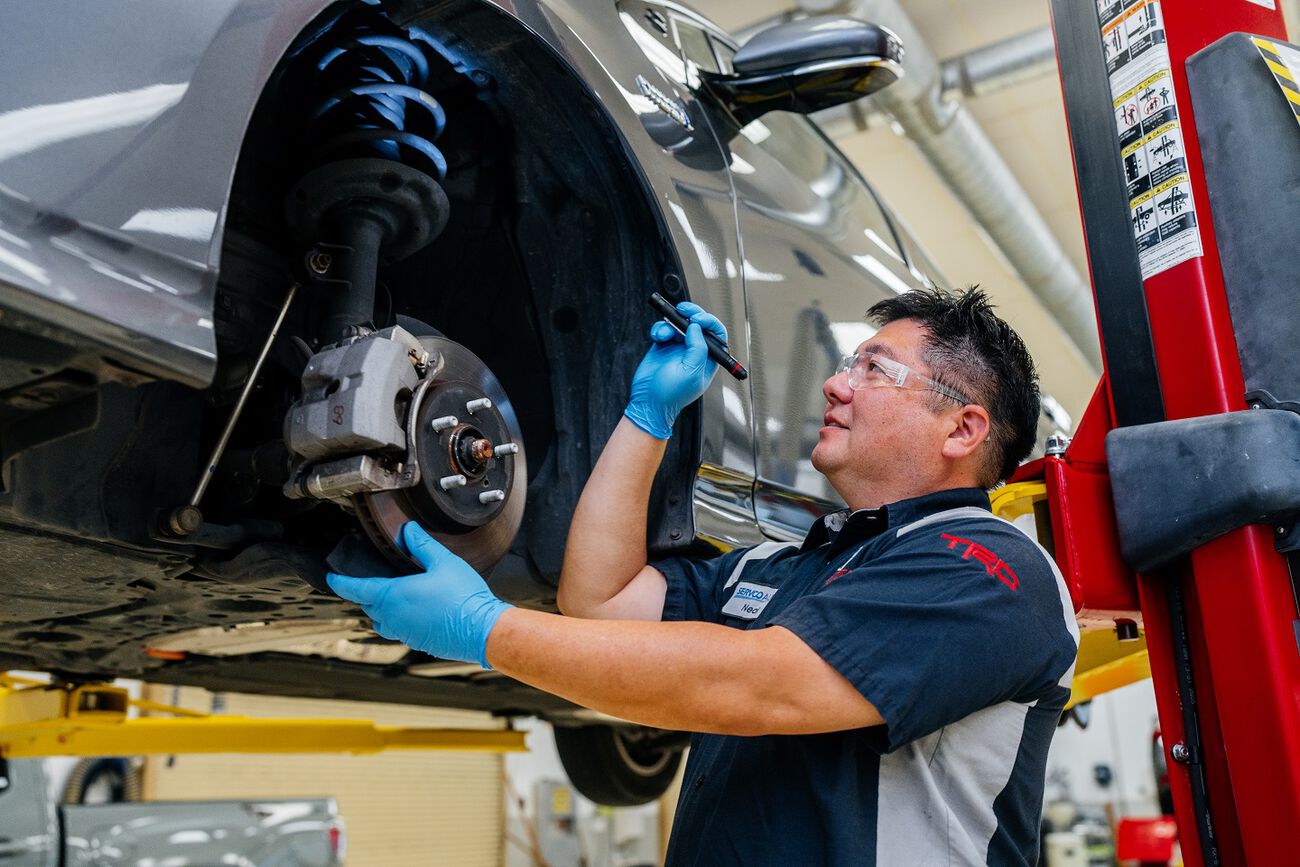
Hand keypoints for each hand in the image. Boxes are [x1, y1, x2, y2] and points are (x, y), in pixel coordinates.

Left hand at [326, 522, 510, 667]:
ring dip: (381, 609)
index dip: (341, 582)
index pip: (356, 589)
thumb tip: (408, 530)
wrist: (482, 630)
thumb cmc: (464, 598)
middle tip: (371, 581)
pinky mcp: (417, 641)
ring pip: (381, 620)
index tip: (332, 577)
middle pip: (368, 605)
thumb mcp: (443, 562)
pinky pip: (398, 630)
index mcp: (394, 596)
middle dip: (366, 593)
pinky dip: (398, 619)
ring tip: (393, 596)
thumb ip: (422, 545)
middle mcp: (393, 617)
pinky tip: (416, 610)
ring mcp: (404, 632)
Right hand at [624, 301, 727, 438]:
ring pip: (680, 325)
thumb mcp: (690, 373)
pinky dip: (660, 329)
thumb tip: (696, 327)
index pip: (717, 336)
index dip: (710, 323)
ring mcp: (678, 349)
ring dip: (672, 323)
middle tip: (683, 309)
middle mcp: (694, 353)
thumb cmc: (670, 395)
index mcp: (707, 360)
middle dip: (692, 314)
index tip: (698, 319)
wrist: (647, 403)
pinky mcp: (663, 347)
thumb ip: (697, 348)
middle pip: (699, 325)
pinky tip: (657, 337)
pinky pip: (664, 329)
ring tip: (664, 334)